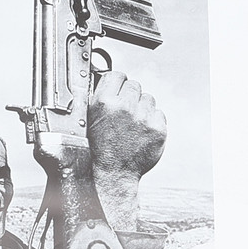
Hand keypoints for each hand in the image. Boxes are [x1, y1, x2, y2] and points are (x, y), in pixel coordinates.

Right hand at [87, 70, 166, 230]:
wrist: (112, 173)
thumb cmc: (98, 148)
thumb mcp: (89, 120)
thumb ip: (99, 98)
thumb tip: (106, 80)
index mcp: (104, 102)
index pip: (117, 75)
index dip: (118, 82)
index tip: (119, 88)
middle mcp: (124, 107)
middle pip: (134, 85)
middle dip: (130, 95)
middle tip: (125, 109)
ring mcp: (143, 118)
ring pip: (148, 98)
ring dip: (142, 107)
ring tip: (133, 122)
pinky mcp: (158, 128)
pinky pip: (158, 113)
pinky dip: (152, 120)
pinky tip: (141, 131)